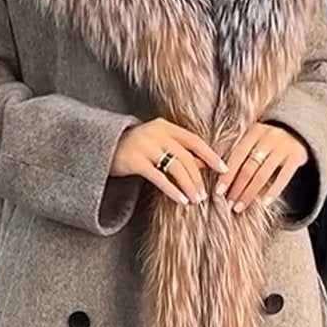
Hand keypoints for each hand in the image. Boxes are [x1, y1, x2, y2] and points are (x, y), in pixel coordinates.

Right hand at [110, 118, 227, 205]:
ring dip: (188, 185)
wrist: (102, 147)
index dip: (211, 155)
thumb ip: (179, 152)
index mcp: (165, 127)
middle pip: (186, 157)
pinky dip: (172, 190)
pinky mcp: (135, 161)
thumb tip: (204, 165)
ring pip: (175, 167)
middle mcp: (157, 133)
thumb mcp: (158, 145)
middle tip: (204, 195)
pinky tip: (181, 200)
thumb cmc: (136, 149)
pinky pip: (159, 178)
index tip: (224, 169)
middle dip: (198, 178)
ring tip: (195, 200)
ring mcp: (146, 146)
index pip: (194, 141)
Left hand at [216, 124, 308, 211]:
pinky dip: (273, 191)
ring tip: (240, 206)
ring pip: (262, 175)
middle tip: (229, 203)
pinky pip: (283, 178)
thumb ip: (240, 151)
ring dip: (250, 193)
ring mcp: (283, 147)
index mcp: (254, 132)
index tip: (218, 192)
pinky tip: (264, 203)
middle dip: (237, 188)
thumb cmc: (268, 139)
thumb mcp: (255, 137)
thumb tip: (218, 175)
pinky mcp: (296, 157)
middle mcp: (268, 138)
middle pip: (248, 167)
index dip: (227, 175)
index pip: (237, 156)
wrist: (299, 128)